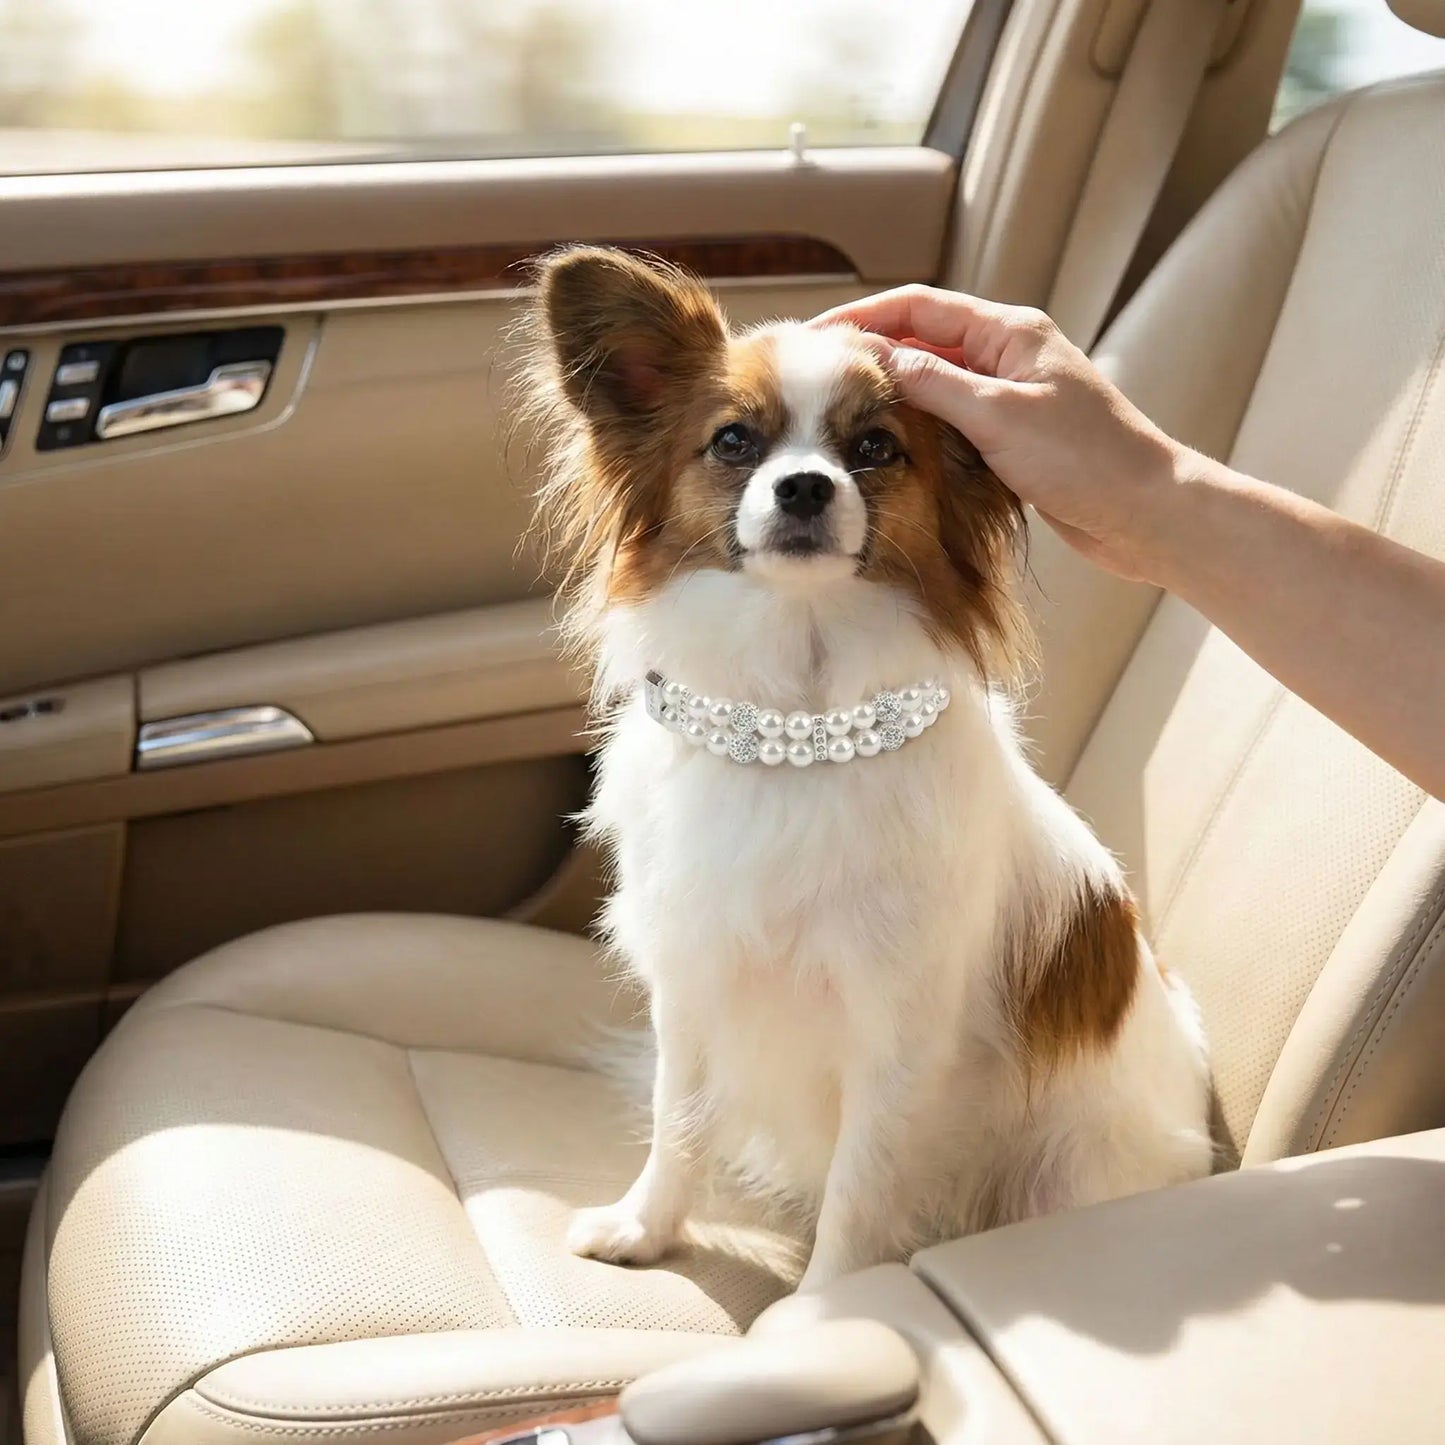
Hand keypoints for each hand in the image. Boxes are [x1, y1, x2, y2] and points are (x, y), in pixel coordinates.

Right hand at [812, 286, 1189, 582]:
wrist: (1145, 514)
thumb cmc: (1086, 461)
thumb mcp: (999, 416)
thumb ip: (934, 382)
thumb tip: (873, 355)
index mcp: (1009, 331)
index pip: (918, 307)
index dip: (861, 317)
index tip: (812, 340)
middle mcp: (1007, 355)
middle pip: (920, 339)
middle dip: (867, 353)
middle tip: (812, 379)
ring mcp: (1009, 395)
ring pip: (932, 381)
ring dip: (888, 391)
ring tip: (836, 409)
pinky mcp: (1010, 435)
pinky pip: (949, 418)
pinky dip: (914, 424)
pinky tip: (885, 442)